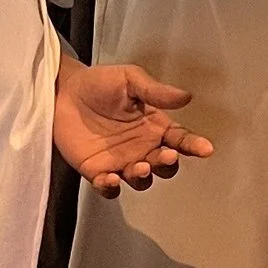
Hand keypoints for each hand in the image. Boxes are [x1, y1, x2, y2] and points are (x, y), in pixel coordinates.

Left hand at [54, 56, 215, 197]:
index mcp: (154, 126)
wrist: (62, 91)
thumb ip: (155, 91)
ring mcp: (120, 162)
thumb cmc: (99, 83)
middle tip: (164, 155)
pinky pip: (109, 188)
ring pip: (141, 180)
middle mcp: (142, 147)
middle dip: (167, 164)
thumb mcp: (130, 79)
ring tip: (139, 165)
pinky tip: (111, 179)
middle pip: (164, 165)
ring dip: (143, 176)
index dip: (194, 145)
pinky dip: (111, 187)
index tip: (205, 149)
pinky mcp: (97, 171)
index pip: (180, 140)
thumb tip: (186, 96)